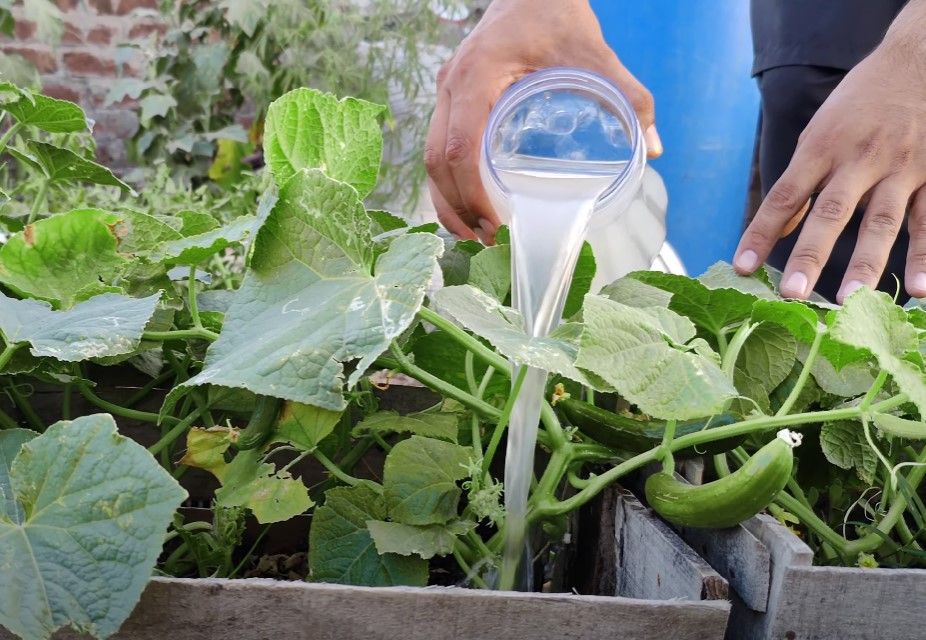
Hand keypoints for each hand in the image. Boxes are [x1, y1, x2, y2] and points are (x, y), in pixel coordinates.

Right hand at [425, 0, 660, 242]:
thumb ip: (628, 97)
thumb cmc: (555, 11)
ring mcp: (445, 90)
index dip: (472, 194)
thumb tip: (653, 148)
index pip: (461, 148)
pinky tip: (469, 200)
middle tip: (487, 239)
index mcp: (478, 76)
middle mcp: (451, 85)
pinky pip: (439, 143)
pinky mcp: (450, 94)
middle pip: (437, 160)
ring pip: (431, 156)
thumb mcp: (595, 53)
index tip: (495, 224)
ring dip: (447, 198)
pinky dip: (449, 177)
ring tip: (475, 230)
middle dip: (457, 206)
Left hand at [734, 6, 925, 302]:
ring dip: (865, 264)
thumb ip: (804, 179)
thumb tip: (782, 225)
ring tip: (849, 301)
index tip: (741, 267)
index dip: (760, 233)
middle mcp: (858, 158)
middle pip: (830, 213)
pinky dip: (924, 257)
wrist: (918, 59)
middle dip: (809, 255)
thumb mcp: (821, 131)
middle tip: (792, 294)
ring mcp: (900, 167)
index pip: (783, 197)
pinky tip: (920, 290)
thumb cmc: (859, 103)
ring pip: (881, 222)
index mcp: (821, 147)